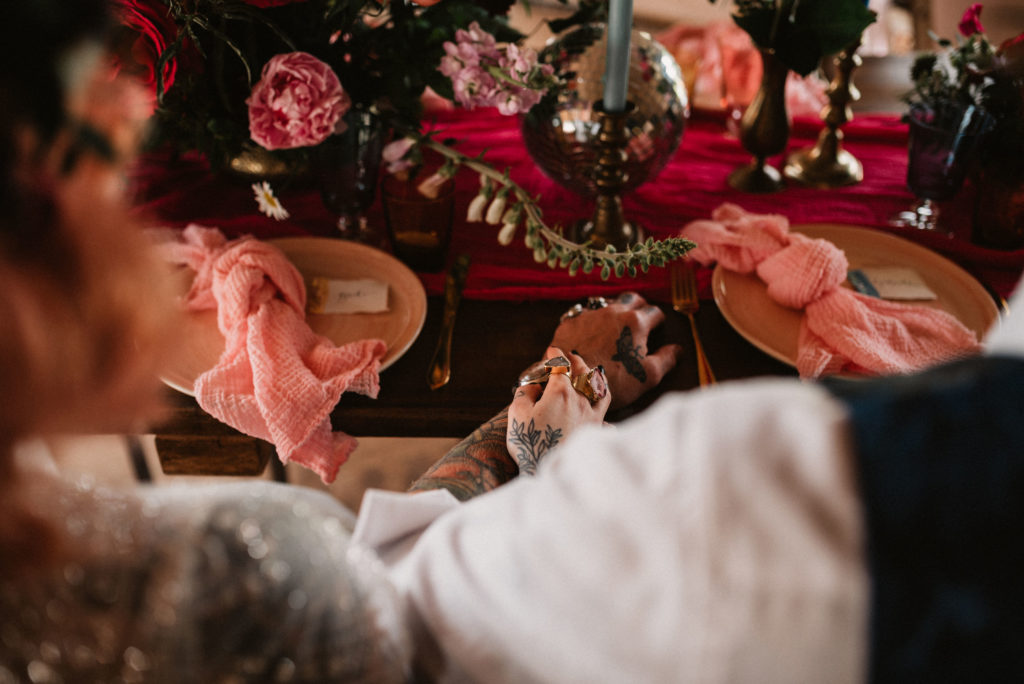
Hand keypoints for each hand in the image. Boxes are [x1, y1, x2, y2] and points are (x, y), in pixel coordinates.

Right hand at [508, 347, 609, 474]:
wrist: (549, 473)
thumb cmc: (530, 443)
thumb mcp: (517, 414)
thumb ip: (525, 393)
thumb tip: (534, 386)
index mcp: (561, 393)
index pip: (560, 366)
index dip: (555, 356)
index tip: (551, 351)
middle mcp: (581, 401)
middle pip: (583, 373)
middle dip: (576, 361)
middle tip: (571, 357)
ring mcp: (592, 417)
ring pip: (600, 390)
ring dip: (595, 378)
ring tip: (591, 374)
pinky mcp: (596, 433)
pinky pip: (606, 416)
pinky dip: (604, 408)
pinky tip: (601, 409)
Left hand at [549, 292, 680, 408]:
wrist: (573, 383)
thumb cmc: (614, 381)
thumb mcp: (648, 376)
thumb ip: (666, 359)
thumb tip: (678, 349)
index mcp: (636, 322)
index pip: (654, 312)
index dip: (658, 320)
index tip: (657, 329)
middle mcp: (613, 311)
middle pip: (632, 299)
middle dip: (639, 306)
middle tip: (640, 321)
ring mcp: (590, 313)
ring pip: (607, 303)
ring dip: (615, 311)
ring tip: (616, 326)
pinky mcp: (570, 321)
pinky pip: (585, 313)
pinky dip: (592, 319)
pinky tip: (591, 332)